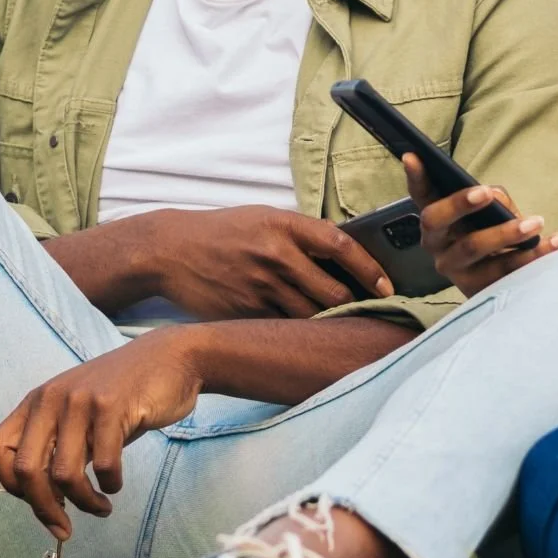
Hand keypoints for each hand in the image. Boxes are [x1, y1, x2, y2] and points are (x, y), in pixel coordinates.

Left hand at [0, 324, 206, 540]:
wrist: (171, 357)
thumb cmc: (126, 393)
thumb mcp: (80, 413)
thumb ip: (59, 444)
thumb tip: (43, 497)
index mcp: (37, 401)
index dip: (12, 485)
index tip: (38, 501)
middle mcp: (51, 398)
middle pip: (26, 469)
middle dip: (44, 508)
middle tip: (64, 526)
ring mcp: (80, 401)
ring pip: (64, 474)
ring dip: (83, 502)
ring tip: (100, 506)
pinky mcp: (112, 407)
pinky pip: (103, 464)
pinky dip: (109, 485)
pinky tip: (116, 483)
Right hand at [134, 205, 394, 318]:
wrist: (171, 250)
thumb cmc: (225, 231)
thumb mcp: (264, 218)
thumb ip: (301, 234)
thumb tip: (345, 255)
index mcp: (284, 225)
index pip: (341, 246)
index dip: (370, 268)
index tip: (387, 285)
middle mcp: (275, 255)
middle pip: (331, 290)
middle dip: (354, 304)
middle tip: (370, 313)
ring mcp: (260, 286)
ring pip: (310, 315)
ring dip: (328, 323)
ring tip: (344, 329)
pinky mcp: (245, 312)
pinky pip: (282, 328)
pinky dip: (297, 333)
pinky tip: (307, 338)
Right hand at [405, 153, 557, 296]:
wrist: (502, 286)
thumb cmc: (492, 238)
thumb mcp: (488, 217)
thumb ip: (492, 200)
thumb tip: (496, 197)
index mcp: (436, 220)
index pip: (420, 195)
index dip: (415, 176)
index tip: (413, 155)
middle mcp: (437, 245)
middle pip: (436, 221)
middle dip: (459, 204)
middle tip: (487, 193)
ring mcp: (454, 270)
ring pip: (473, 248)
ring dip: (506, 233)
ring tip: (536, 223)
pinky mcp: (478, 290)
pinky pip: (506, 271)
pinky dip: (537, 253)